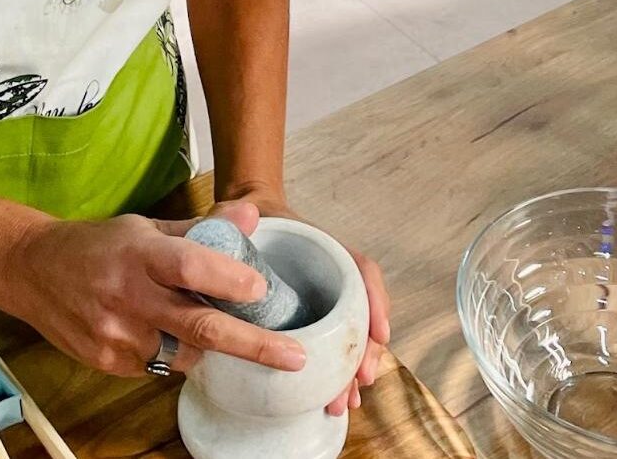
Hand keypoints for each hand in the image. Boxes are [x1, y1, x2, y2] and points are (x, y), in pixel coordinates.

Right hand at [0, 200, 306, 378]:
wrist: (33, 272)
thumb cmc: (98, 245)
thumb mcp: (146, 226)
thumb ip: (201, 227)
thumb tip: (250, 215)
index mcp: (141, 254)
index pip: (190, 267)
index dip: (228, 279)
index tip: (261, 288)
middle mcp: (128, 297)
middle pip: (199, 326)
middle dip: (252, 345)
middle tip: (292, 356)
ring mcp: (116, 336)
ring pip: (184, 353)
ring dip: (211, 345)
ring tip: (221, 327)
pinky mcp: (108, 362)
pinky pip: (159, 365)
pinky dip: (176, 352)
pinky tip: (167, 331)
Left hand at [227, 189, 390, 417]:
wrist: (253, 220)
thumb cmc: (252, 216)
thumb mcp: (244, 215)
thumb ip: (237, 218)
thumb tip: (242, 216)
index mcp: (324, 248)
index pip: (361, 270)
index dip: (374, 299)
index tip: (380, 332)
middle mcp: (332, 275)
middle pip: (362, 312)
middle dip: (366, 349)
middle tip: (360, 382)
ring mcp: (324, 299)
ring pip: (351, 335)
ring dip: (354, 369)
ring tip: (347, 401)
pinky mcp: (311, 320)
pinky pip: (332, 347)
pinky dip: (337, 373)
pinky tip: (334, 398)